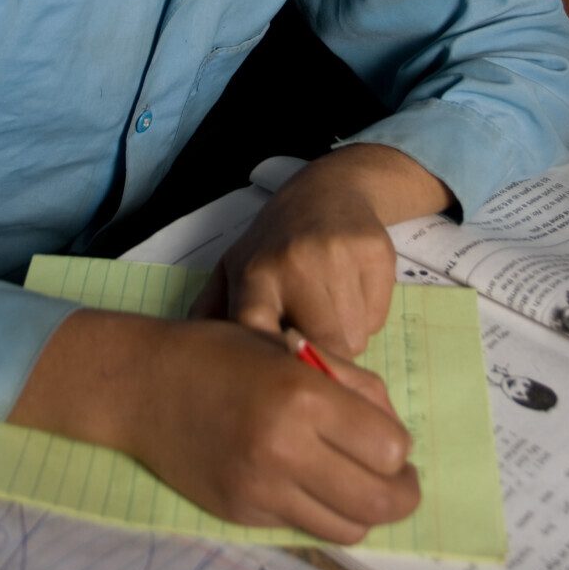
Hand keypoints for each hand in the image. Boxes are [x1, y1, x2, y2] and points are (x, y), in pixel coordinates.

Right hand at [10, 309, 418, 543]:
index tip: (389, 439)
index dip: (398, 447)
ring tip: (361, 487)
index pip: (389, 448)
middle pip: (379, 500)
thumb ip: (349, 386)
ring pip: (349, 528)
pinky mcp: (242, 513)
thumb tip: (393, 433)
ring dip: (366, 511)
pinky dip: (322, 513)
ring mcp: (261, 488)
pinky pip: (306, 527)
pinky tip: (315, 486)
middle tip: (401, 481)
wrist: (144, 385)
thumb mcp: (290, 349)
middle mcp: (284, 448)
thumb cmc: (221, 353)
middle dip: (402, 493)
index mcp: (302, 395)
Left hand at [190, 143, 450, 357]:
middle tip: (311, 338)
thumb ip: (212, 313)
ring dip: (344, 338)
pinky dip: (368, 317)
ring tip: (328, 307)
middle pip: (319, 347)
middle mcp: (293, 262)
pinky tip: (351, 289)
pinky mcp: (375, 252)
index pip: (257, 333)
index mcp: (253, 272)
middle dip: (320, 357)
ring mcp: (338, 255)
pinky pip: (377, 318)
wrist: (329, 189)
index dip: (271, 365)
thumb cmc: (275, 242)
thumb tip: (190, 364)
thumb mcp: (234, 267)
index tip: (278, 380)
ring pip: (354, 339)